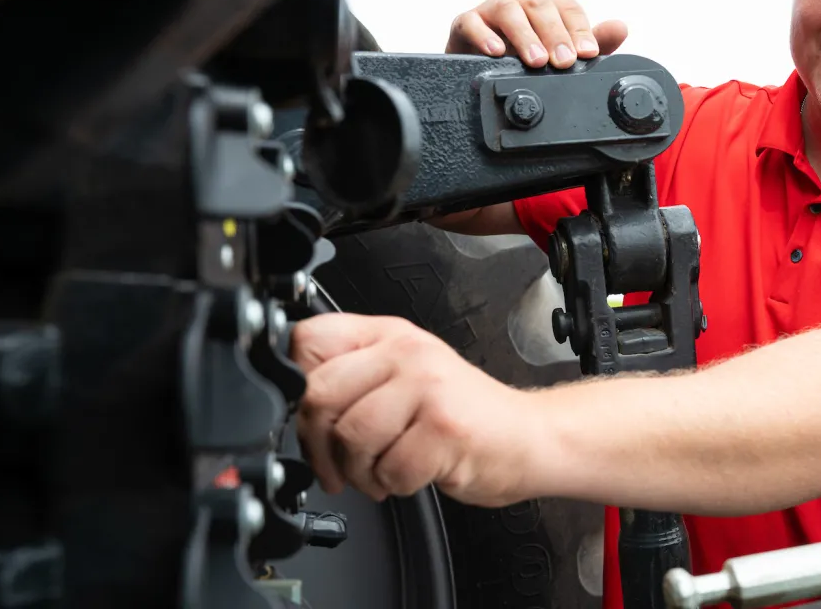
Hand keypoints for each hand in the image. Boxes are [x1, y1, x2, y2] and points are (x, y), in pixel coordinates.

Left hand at [291, 312, 550, 506]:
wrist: (527, 438)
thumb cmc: (463, 416)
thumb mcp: (405, 377)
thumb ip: (355, 377)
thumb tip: (293, 403)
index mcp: (389, 335)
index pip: (308, 340)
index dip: (296, 387)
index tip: (311, 418)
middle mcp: (407, 352)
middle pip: (320, 394)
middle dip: (320, 445)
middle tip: (337, 464)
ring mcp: (427, 386)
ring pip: (351, 436)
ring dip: (360, 471)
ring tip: (382, 471)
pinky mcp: (444, 427)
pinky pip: (388, 468)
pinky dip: (394, 485)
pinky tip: (411, 474)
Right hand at [446, 0, 629, 68]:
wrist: (482, 72)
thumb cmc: (525, 59)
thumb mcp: (562, 54)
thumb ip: (593, 42)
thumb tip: (621, 28)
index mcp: (546, 1)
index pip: (568, 7)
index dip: (580, 30)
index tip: (589, 54)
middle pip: (539, 4)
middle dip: (555, 33)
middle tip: (564, 61)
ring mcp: (490, 8)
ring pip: (508, 9)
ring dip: (524, 35)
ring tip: (536, 60)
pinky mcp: (464, 23)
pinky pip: (471, 22)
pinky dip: (483, 35)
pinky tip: (495, 52)